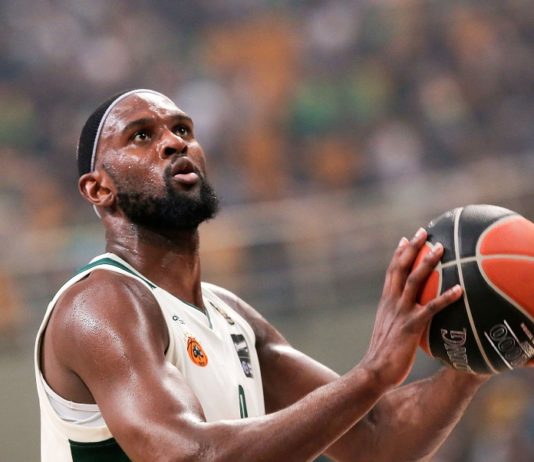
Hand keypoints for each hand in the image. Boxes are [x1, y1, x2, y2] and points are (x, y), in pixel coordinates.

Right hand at [361, 228, 462, 387]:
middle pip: (401, 268)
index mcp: (385, 302)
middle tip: (424, 231)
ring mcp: (400, 313)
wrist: (373, 370)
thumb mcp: (387, 329)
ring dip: (427, 263)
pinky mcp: (411, 327)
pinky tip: (459, 290)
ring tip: (440, 248)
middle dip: (412, 248)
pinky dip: (444, 298)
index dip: (399, 254)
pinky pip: (430, 309)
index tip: (406, 239)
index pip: (391, 271)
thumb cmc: (382, 354)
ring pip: (414, 281)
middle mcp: (391, 302)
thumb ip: (395, 317)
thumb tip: (405, 314)